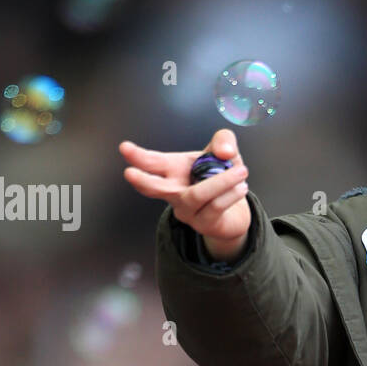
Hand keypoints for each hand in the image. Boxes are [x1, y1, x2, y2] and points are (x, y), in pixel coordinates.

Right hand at [119, 128, 251, 254]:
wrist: (236, 211)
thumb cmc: (221, 179)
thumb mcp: (224, 153)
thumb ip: (224, 142)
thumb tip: (225, 152)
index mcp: (173, 171)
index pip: (152, 162)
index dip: (137, 156)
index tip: (124, 148)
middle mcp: (174, 192)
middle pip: (154, 188)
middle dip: (143, 180)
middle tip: (129, 173)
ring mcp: (186, 210)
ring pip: (195, 196)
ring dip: (220, 182)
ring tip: (241, 171)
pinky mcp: (203, 223)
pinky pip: (214, 207)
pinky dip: (230, 194)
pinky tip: (241, 187)